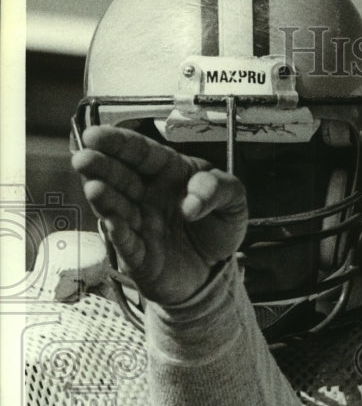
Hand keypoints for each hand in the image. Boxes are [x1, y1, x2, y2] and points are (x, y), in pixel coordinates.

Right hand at [71, 125, 247, 304]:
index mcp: (167, 172)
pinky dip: (119, 232)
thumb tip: (192, 202)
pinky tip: (112, 222)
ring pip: (116, 207)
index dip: (118, 143)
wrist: (216, 270)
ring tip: (94, 187)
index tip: (96, 134)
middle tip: (84, 158)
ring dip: (104, 197)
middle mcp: (145, 194)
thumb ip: (220, 188)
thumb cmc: (216, 227)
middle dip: (101, 166)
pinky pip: (126, 242)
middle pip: (120, 176)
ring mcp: (138, 224)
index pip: (141, 152)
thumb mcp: (233, 201)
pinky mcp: (137, 255)